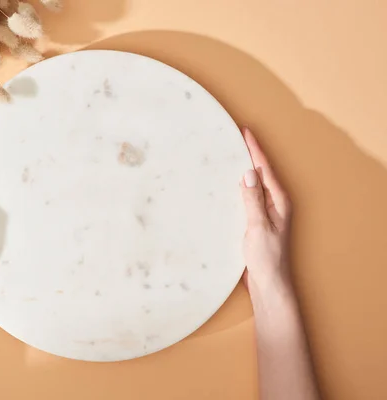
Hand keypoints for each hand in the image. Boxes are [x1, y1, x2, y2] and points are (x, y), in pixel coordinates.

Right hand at [240, 127, 292, 297]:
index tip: (244, 131)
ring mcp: (264, 213)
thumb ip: (253, 200)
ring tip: (227, 155)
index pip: (264, 169)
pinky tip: (225, 186)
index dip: (254, 149)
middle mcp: (273, 204)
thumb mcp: (259, 227)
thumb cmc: (267, 259)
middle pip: (259, 173)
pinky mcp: (254, 222)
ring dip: (240, 170)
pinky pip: (245, 198)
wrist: (268, 285)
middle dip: (247, 154)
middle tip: (233, 137)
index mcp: (278, 202)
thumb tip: (247, 173)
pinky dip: (235, 188)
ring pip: (251, 185)